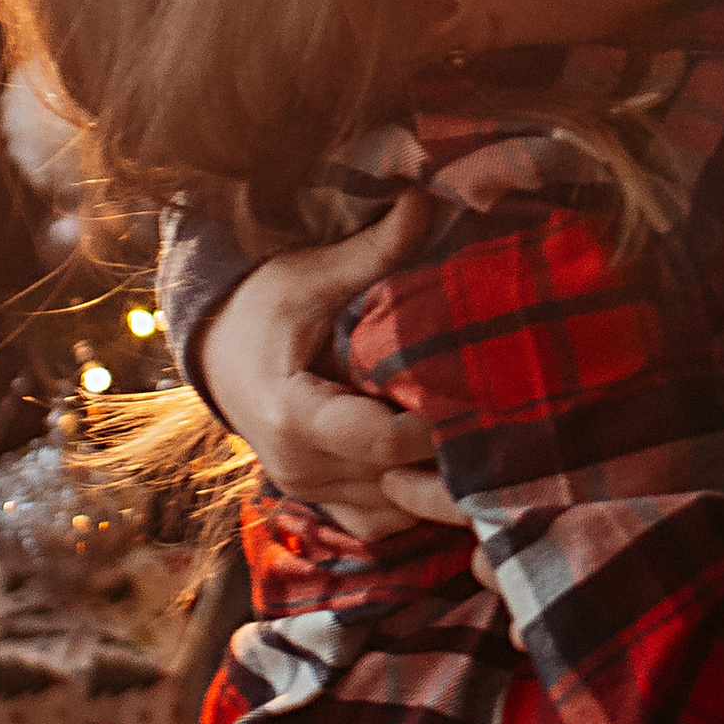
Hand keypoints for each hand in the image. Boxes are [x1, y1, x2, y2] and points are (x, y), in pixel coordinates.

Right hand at [192, 195, 457, 540]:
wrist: (215, 350)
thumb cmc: (261, 307)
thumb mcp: (310, 274)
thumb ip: (373, 250)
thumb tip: (424, 200)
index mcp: (294, 415)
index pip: (384, 442)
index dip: (438, 426)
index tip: (482, 393)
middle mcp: (299, 467)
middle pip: (397, 485)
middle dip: (452, 459)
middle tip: (508, 426)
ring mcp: (309, 491)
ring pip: (395, 513)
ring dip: (436, 485)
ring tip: (484, 444)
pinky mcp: (321, 501)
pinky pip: (380, 523)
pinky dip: (412, 502)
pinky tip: (442, 464)